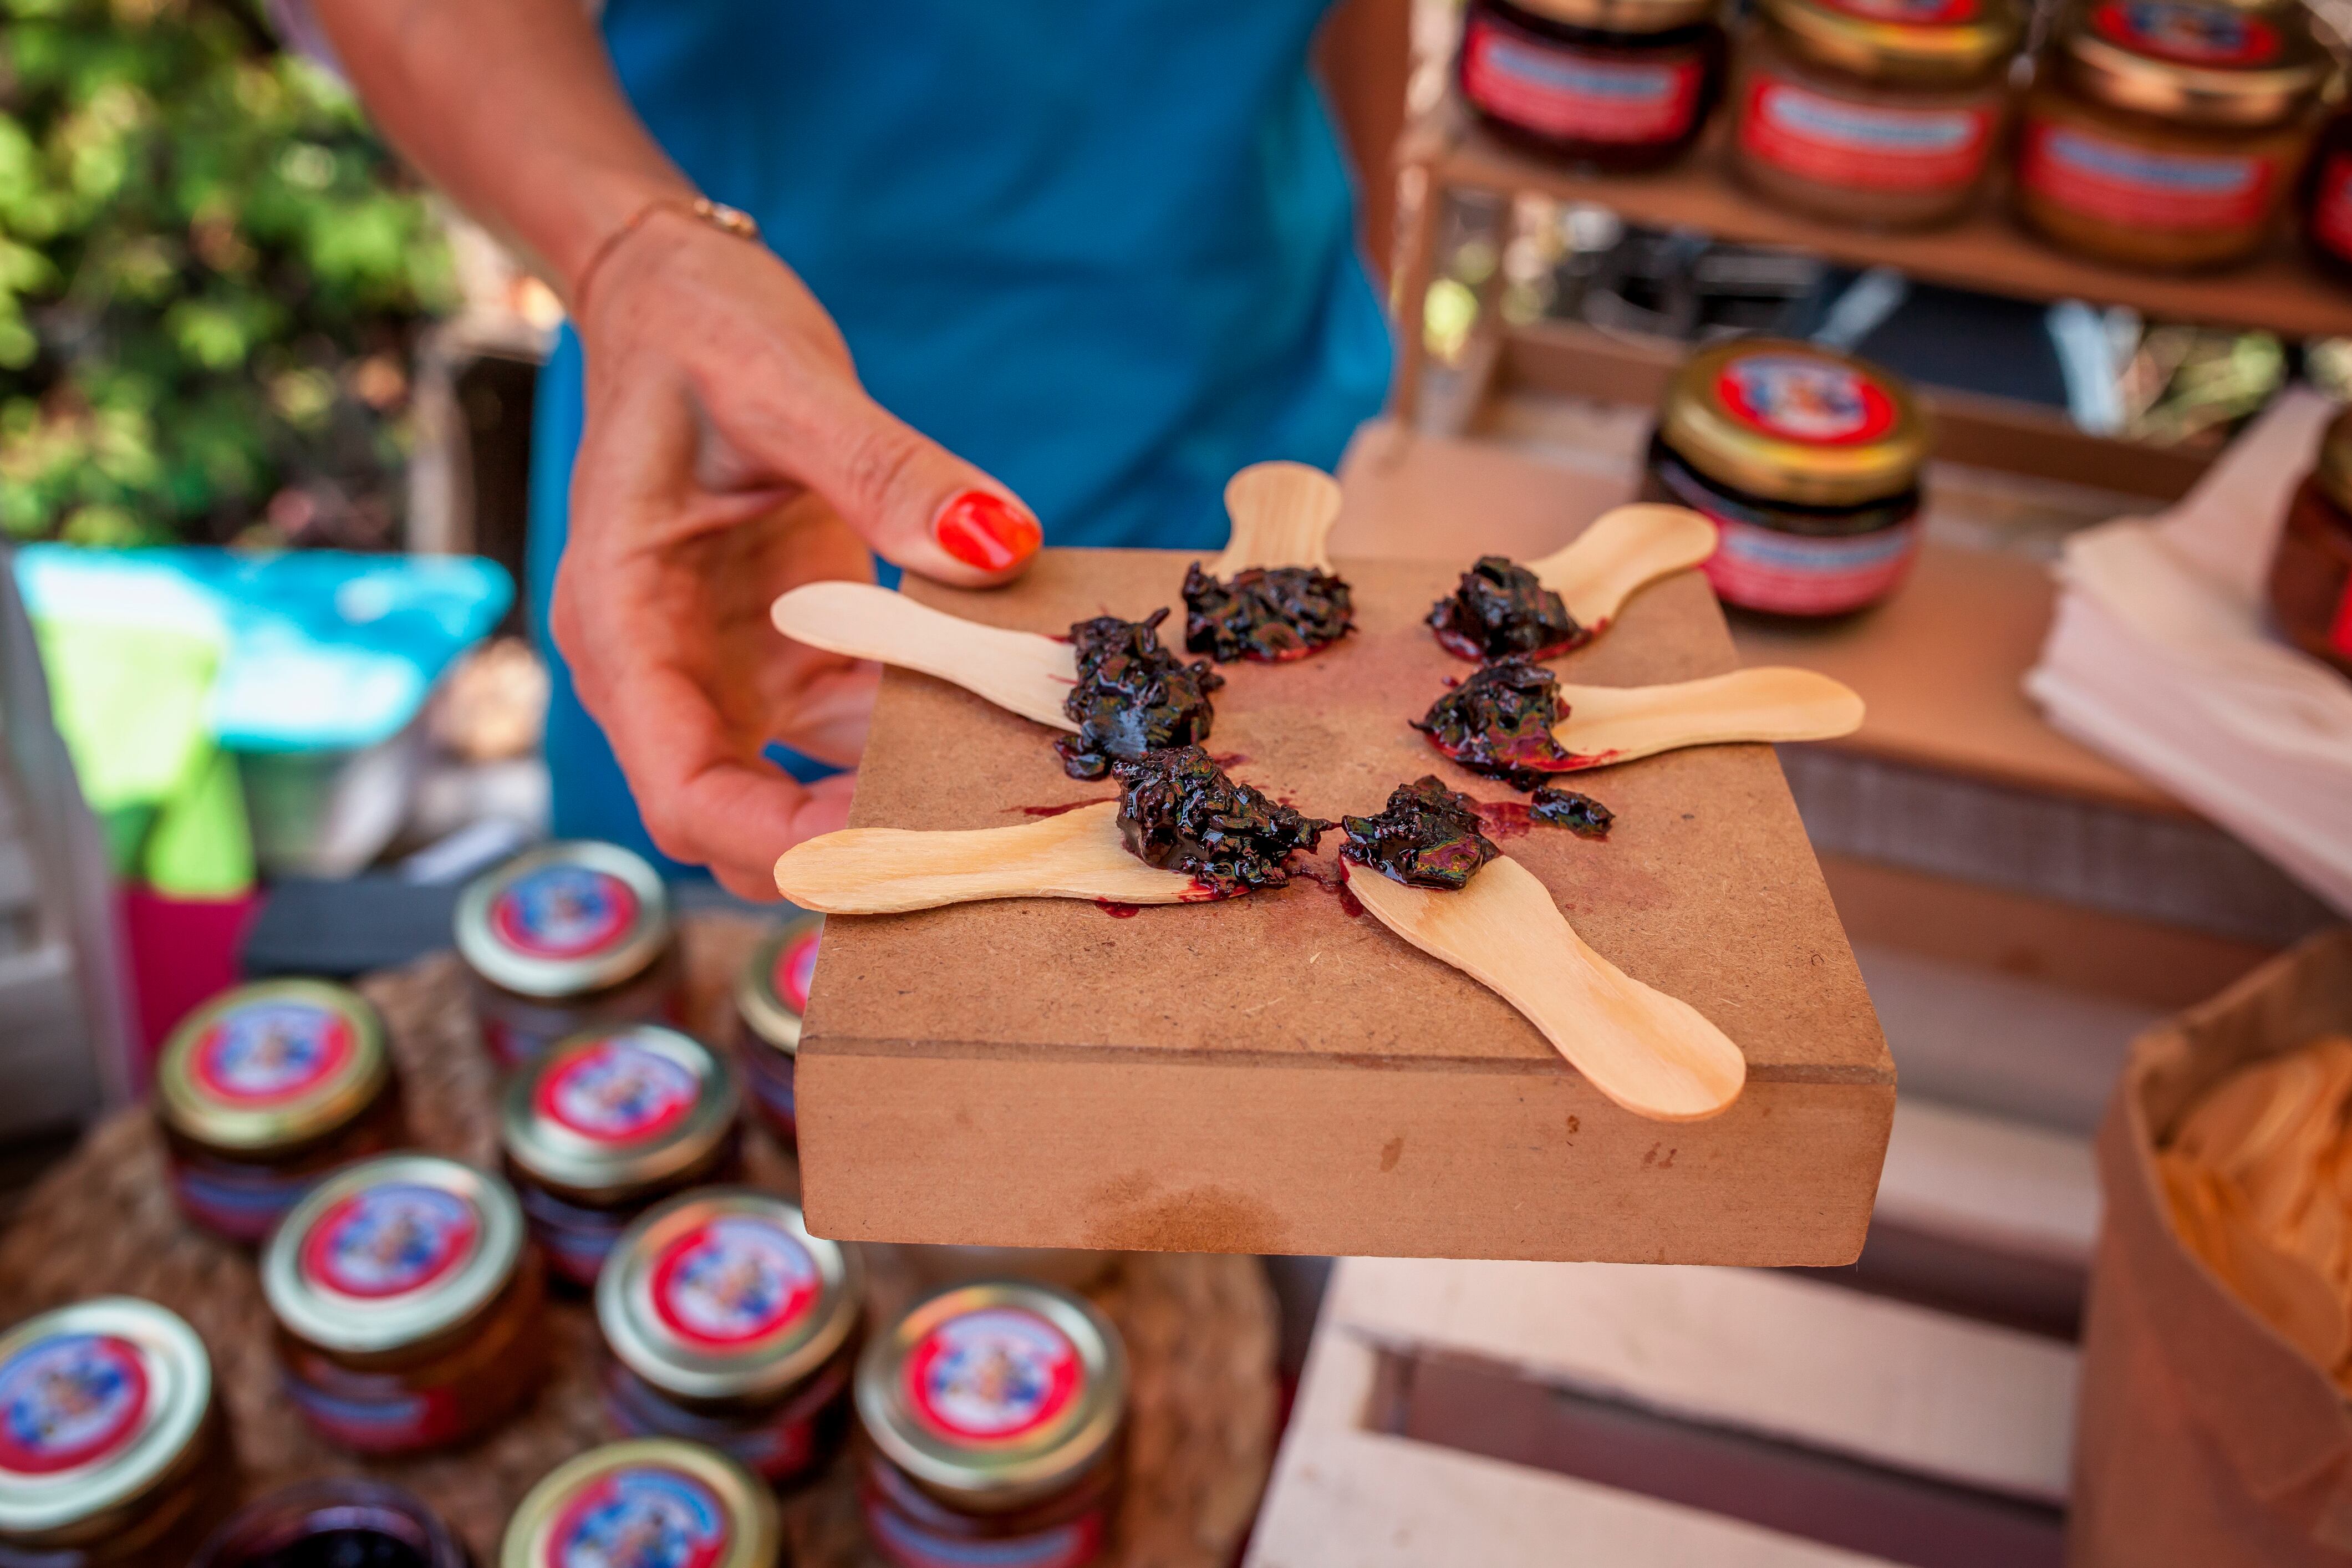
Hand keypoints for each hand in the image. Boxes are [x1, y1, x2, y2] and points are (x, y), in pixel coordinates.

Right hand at [550, 207, 1041, 897]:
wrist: (679, 292)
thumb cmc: (699, 328)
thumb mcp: (784, 381)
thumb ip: (885, 469)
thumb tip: (995, 543)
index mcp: (624, 622)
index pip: (681, 789)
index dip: (776, 843)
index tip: (884, 849)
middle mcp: (663, 668)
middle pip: (739, 819)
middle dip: (844, 844)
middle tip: (972, 833)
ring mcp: (725, 668)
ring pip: (803, 787)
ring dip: (893, 795)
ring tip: (1003, 787)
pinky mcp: (784, 652)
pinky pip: (850, 727)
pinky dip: (914, 731)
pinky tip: (994, 714)